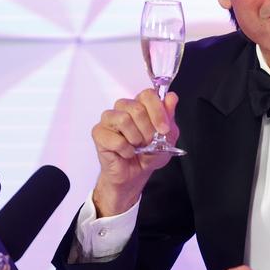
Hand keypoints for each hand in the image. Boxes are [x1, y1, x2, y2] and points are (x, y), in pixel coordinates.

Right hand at [91, 89, 179, 216]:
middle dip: (148, 130)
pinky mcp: (99, 133)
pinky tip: (127, 153)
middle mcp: (123, 108)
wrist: (135, 174)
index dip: (158, 112)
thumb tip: (171, 97)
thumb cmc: (149, 154)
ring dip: (135, 138)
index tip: (164, 129)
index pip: (147, 95)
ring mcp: (109, 119)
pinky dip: (125, 150)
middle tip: (149, 142)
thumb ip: (169, 116)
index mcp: (141, 105)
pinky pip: (115, 139)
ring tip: (136, 146)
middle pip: (136, 107)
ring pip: (123, 119)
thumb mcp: (168, 137)